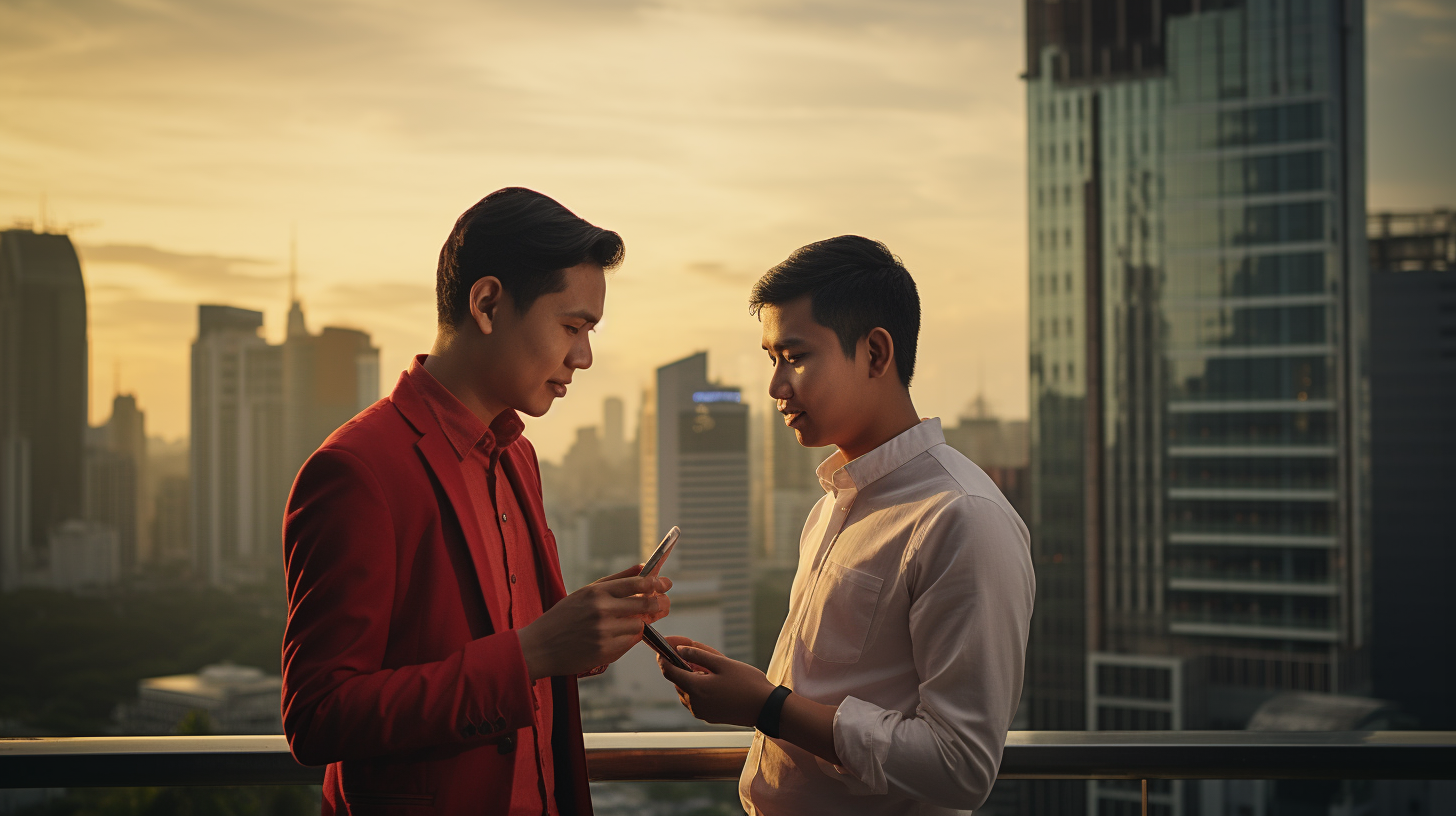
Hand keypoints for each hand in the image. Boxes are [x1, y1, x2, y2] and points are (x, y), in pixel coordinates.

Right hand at [518, 566, 671, 678]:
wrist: (538, 647)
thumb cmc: (562, 618)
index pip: (636, 583)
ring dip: (638, 625)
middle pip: (645, 603)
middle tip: (665, 605)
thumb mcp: (584, 593)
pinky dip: (627, 639)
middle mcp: (601, 609)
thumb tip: (643, 567)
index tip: (666, 583)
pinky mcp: (604, 651)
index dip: (656, 583)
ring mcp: (604, 631)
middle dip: (659, 604)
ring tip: (622, 625)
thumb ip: (615, 580)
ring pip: (639, 625)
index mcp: (596, 591)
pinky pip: (629, 643)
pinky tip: (612, 638)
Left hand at [656, 636, 775, 727]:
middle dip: (683, 666)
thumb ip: (698, 655)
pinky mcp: (708, 716)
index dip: (663, 659)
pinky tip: (715, 681)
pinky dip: (699, 688)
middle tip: (697, 654)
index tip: (662, 649)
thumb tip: (678, 650)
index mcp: (696, 688)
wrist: (765, 708)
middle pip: (678, 680)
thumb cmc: (747, 683)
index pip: (669, 672)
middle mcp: (694, 703)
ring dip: (692, 678)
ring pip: (686, 690)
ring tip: (711, 669)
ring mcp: (701, 712)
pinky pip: (695, 699)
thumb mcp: (722, 663)